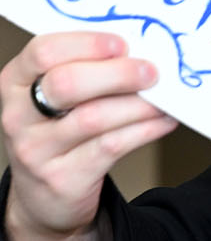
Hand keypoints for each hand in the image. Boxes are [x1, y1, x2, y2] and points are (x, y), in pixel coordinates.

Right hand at [1, 32, 176, 240]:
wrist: (43, 197)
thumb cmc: (58, 132)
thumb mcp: (55, 99)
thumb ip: (84, 71)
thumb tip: (141, 50)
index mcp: (15, 82)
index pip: (42, 51)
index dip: (87, 43)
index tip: (123, 44)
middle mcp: (18, 115)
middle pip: (67, 83)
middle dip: (118, 74)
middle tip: (152, 72)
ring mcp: (37, 149)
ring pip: (94, 118)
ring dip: (139, 105)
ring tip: (166, 99)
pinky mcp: (64, 178)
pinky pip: (112, 146)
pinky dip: (146, 130)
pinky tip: (165, 121)